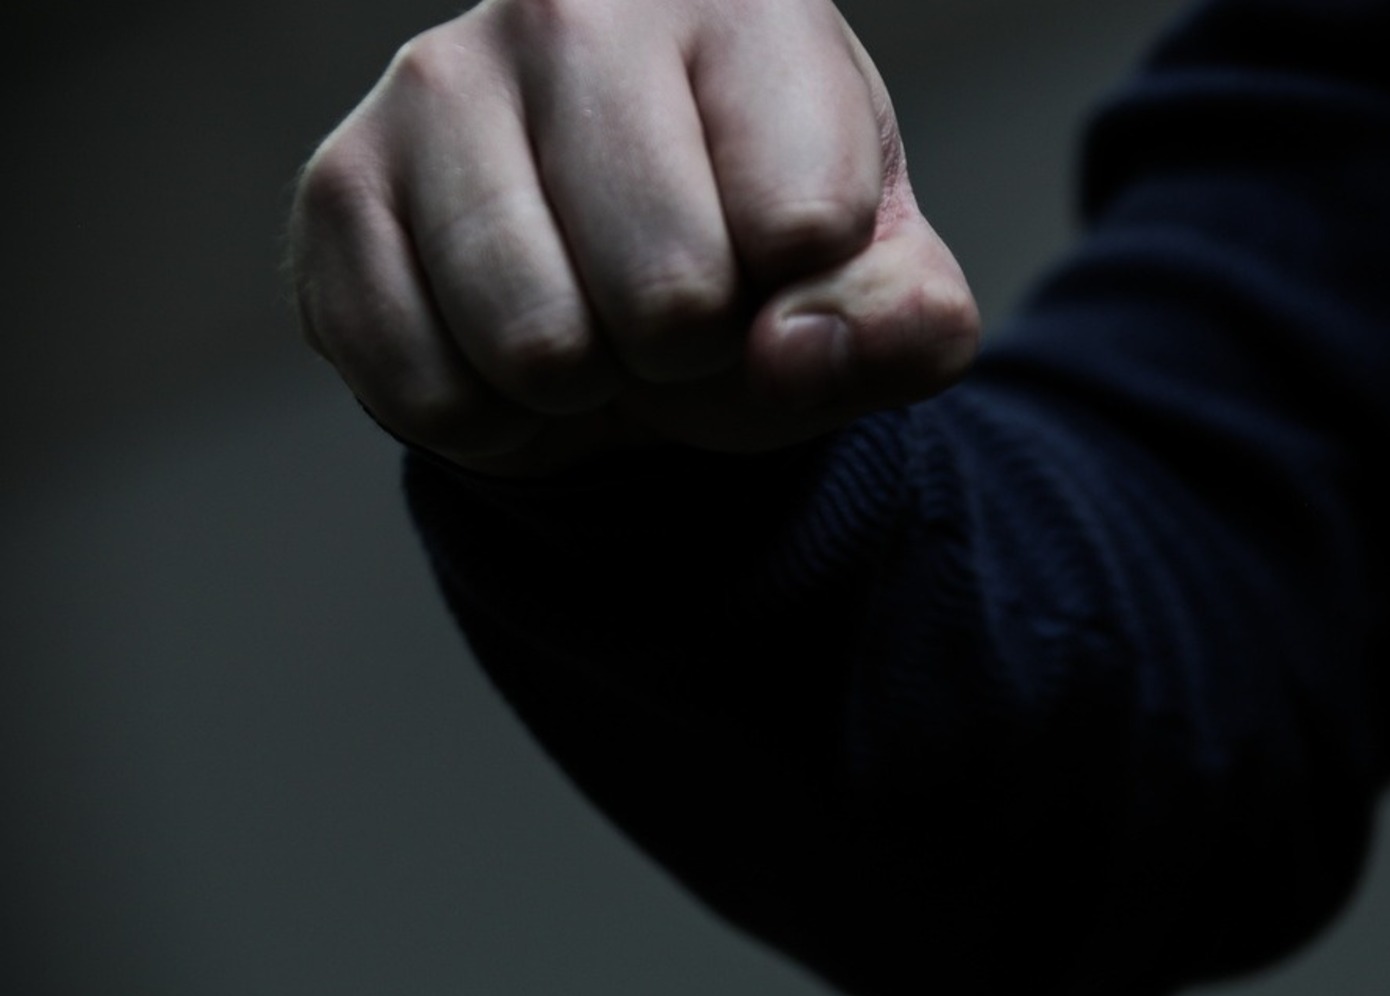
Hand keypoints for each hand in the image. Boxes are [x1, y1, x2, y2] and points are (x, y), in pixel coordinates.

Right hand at [288, 0, 978, 474]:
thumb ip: (907, 320)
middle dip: (691, 350)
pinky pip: (430, 389)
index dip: (807, 298)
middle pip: (669, 291)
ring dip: (585, 386)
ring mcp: (436, 83)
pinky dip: (490, 416)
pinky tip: (502, 342)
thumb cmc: (756, 254)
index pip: (804, 221)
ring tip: (592, 320)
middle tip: (675, 307)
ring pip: (538, 346)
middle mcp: (573, 1)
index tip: (779, 257)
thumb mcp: (872, 282)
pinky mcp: (340, 182)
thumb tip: (801, 350)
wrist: (605, 272)